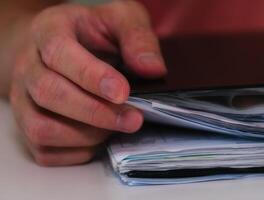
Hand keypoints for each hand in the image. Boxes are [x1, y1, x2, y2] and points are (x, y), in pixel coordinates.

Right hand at [10, 1, 165, 165]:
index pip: (59, 52)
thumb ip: (137, 37)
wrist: (65, 47)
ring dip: (86, 136)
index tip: (123, 93)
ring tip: (117, 127)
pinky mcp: (28, 124)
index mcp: (50, 30)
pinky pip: (44, 151)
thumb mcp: (121, 19)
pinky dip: (76, 152)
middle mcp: (29, 65)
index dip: (91, 76)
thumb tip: (152, 69)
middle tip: (133, 119)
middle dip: (96, 113)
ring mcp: (23, 98)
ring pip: (41, 128)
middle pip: (49, 94)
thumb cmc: (93, 34)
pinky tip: (100, 137)